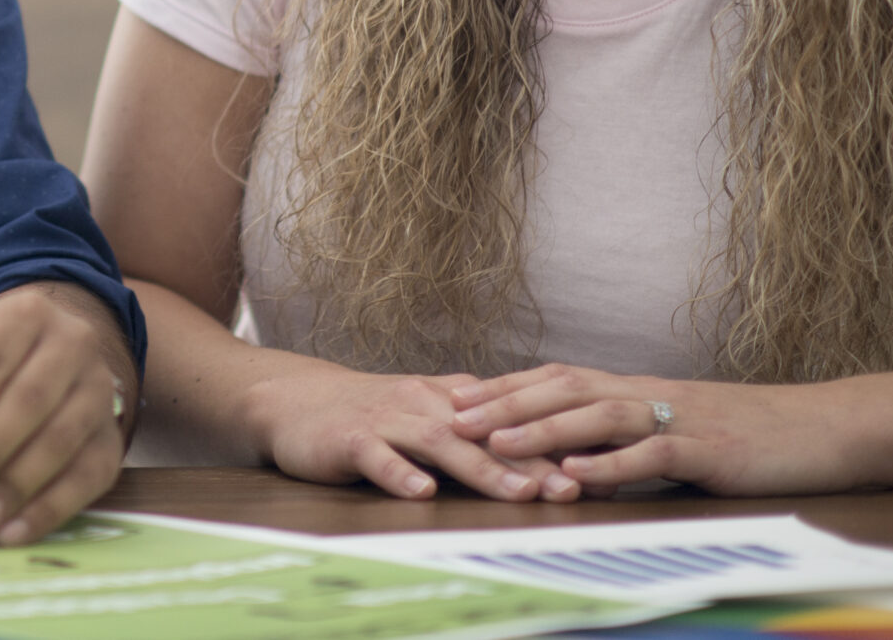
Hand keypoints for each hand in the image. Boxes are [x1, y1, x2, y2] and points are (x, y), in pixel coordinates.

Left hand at [0, 284, 132, 544]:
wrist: (51, 360)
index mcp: (27, 314)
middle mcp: (74, 344)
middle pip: (29, 401)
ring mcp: (99, 392)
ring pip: (60, 441)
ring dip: (14, 486)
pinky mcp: (113, 440)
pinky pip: (86, 480)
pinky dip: (46, 510)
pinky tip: (10, 532)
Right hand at [246, 362, 577, 501]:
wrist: (295, 400)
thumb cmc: (370, 415)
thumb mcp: (428, 417)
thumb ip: (477, 437)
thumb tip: (546, 464)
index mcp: (449, 399)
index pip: (510, 423)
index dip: (552, 445)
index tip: (597, 471)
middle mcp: (424, 404)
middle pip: (486, 433)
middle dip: (532, 461)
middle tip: (573, 488)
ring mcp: (387, 420)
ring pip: (441, 443)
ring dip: (482, 467)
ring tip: (518, 492)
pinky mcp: (351, 439)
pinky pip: (379, 457)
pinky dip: (401, 473)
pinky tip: (421, 492)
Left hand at [449, 364, 845, 493]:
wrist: (824, 429)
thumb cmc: (749, 437)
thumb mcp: (679, 432)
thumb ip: (629, 440)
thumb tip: (576, 457)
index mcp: (638, 390)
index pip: (558, 378)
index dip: (506, 386)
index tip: (456, 396)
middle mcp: (649, 395)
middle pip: (564, 388)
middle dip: (504, 402)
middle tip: (453, 416)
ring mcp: (679, 419)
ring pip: (599, 415)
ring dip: (543, 428)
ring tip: (496, 442)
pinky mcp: (709, 450)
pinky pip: (653, 454)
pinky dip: (612, 464)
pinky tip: (578, 475)